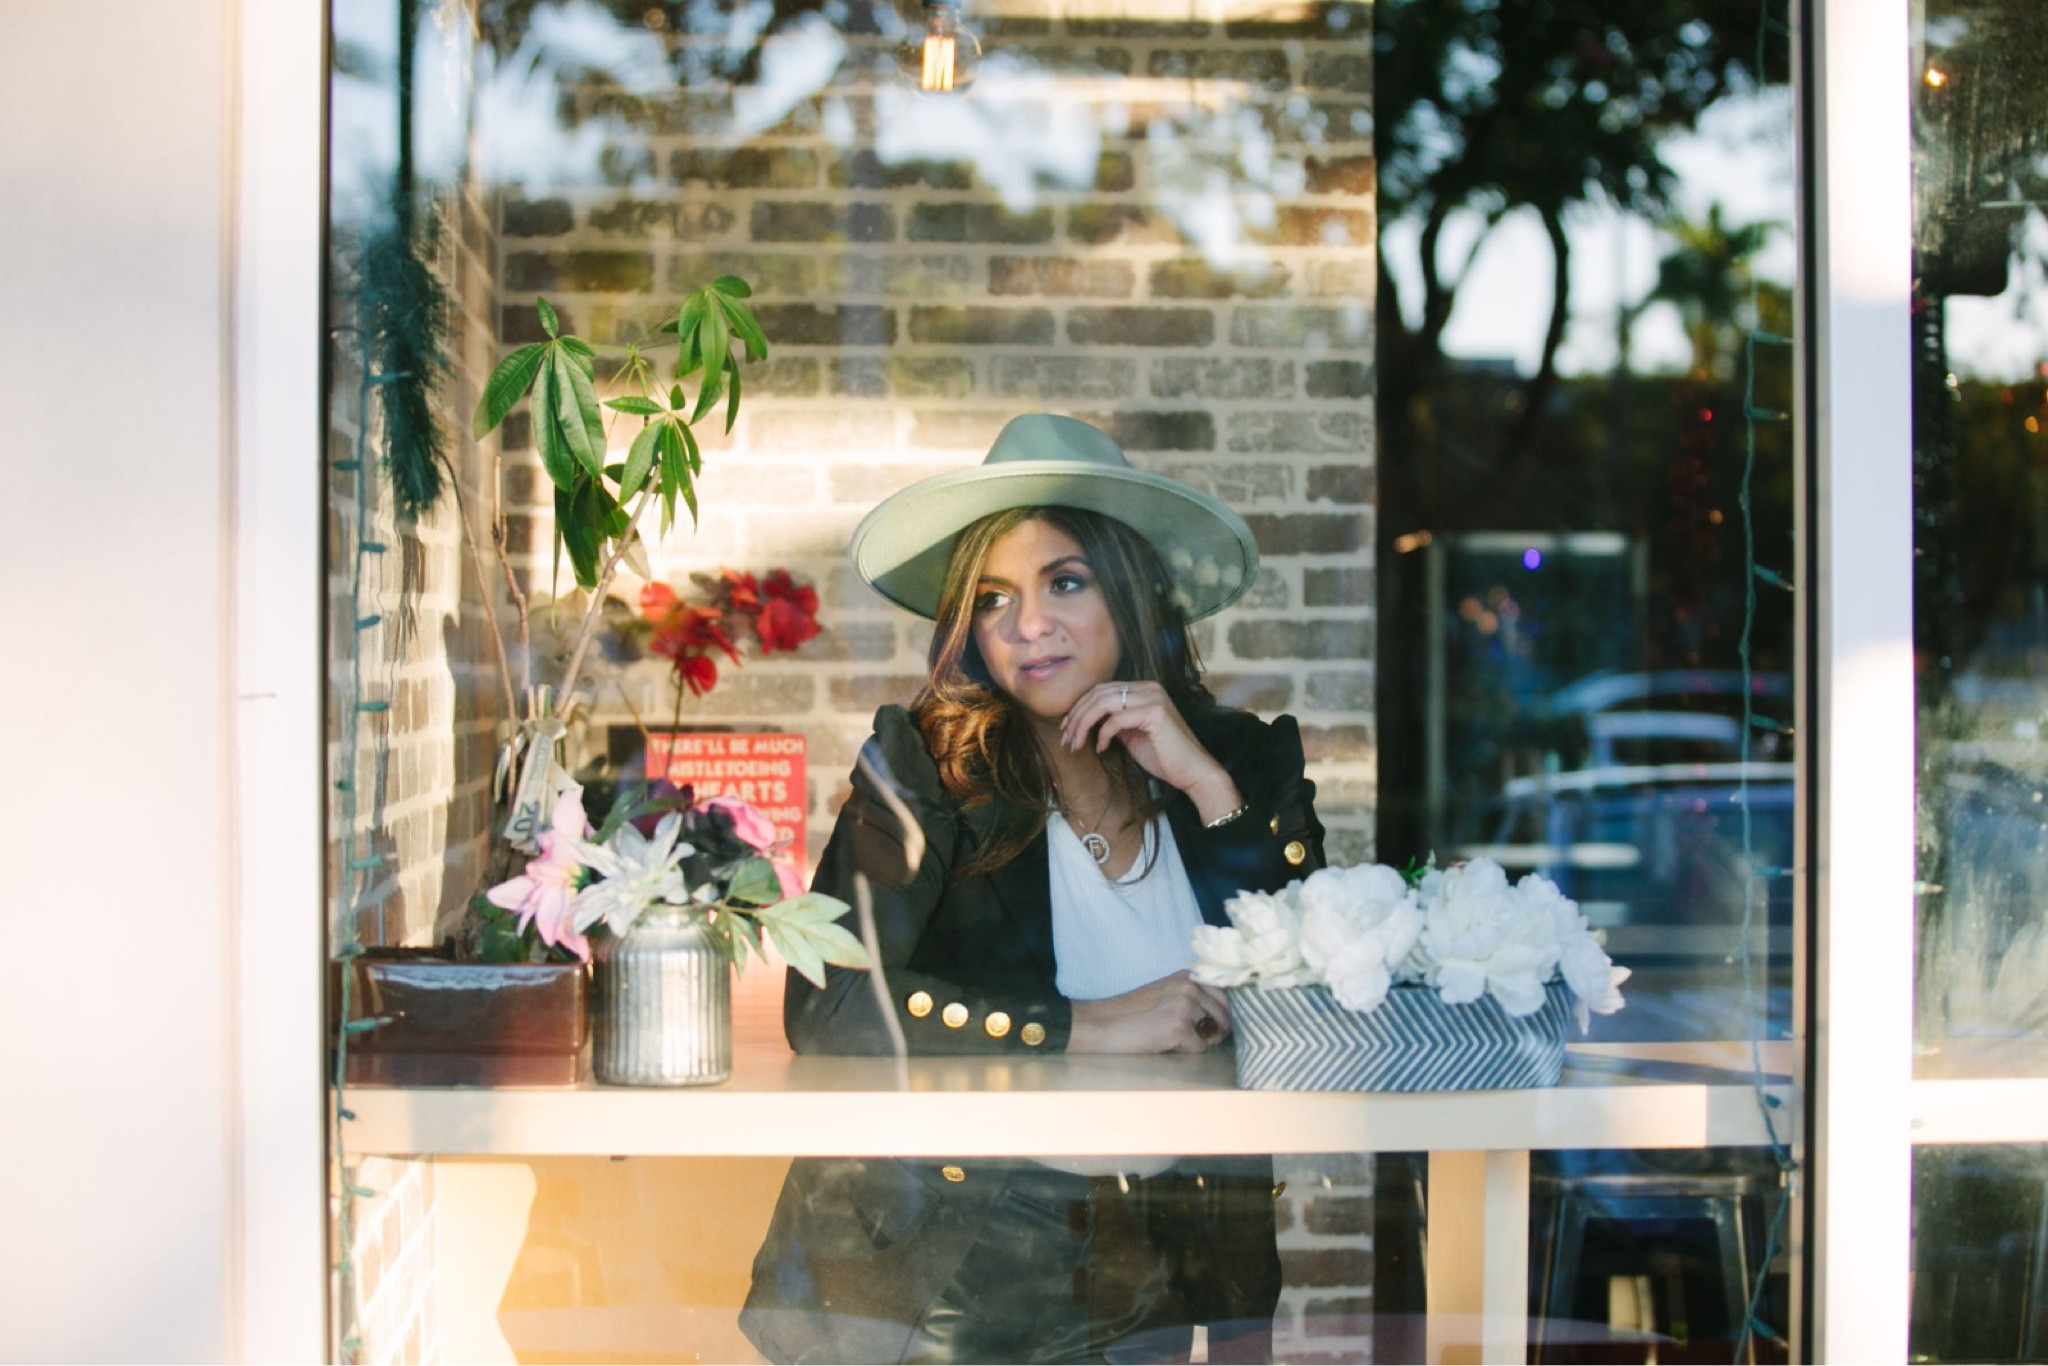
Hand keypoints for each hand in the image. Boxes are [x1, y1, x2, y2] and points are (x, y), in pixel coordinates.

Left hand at [1058, 681, 1243, 819]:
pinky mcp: (1155, 712)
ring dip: (1083, 724)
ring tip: (1075, 744)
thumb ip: (1114, 722)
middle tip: (1065, 738)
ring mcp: (1153, 697)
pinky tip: (1101, 749)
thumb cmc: (1164, 756)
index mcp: (1143, 689)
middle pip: (1098, 693)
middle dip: (1076, 716)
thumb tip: (1087, 721)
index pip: (1102, 690)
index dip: (1079, 707)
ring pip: (1103, 703)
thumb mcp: (1132, 734)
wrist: (1193, 772)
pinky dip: (1102, 735)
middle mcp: (1148, 687)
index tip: (1066, 728)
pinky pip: (1116, 720)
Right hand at [1067, 971, 1232, 1053]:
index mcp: (1188, 976)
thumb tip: (1225, 1018)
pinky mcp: (1179, 1026)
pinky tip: (1163, 1042)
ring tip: (1170, 1035)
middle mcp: (1190, 985)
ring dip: (1198, 1041)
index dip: (1223, 1014)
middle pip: (1225, 1016)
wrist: (1103, 1024)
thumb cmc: (1133, 1014)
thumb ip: (1194, 998)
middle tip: (1186, 1035)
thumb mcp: (1166, 995)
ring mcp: (1186, 1004)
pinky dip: (1185, 1052)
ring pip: (1214, 1033)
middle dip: (1213, 1031)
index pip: (1226, 994)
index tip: (1215, 1024)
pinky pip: (1200, 1048)